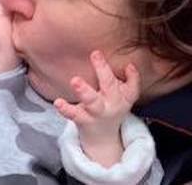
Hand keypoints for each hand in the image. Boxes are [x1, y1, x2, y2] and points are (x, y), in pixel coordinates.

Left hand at [53, 50, 140, 165]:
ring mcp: (97, 113)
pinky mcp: (82, 120)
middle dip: (102, 70)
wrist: (102, 138)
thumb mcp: (124, 96)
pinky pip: (73, 114)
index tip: (128, 65)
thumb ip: (130, 80)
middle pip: (110, 86)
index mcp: (124, 99)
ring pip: (92, 102)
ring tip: (75, 81)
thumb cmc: (112, 108)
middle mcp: (112, 105)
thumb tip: (130, 65)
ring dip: (84, 91)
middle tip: (95, 54)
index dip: (133, 77)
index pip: (133, 88)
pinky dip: (65, 108)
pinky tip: (58, 102)